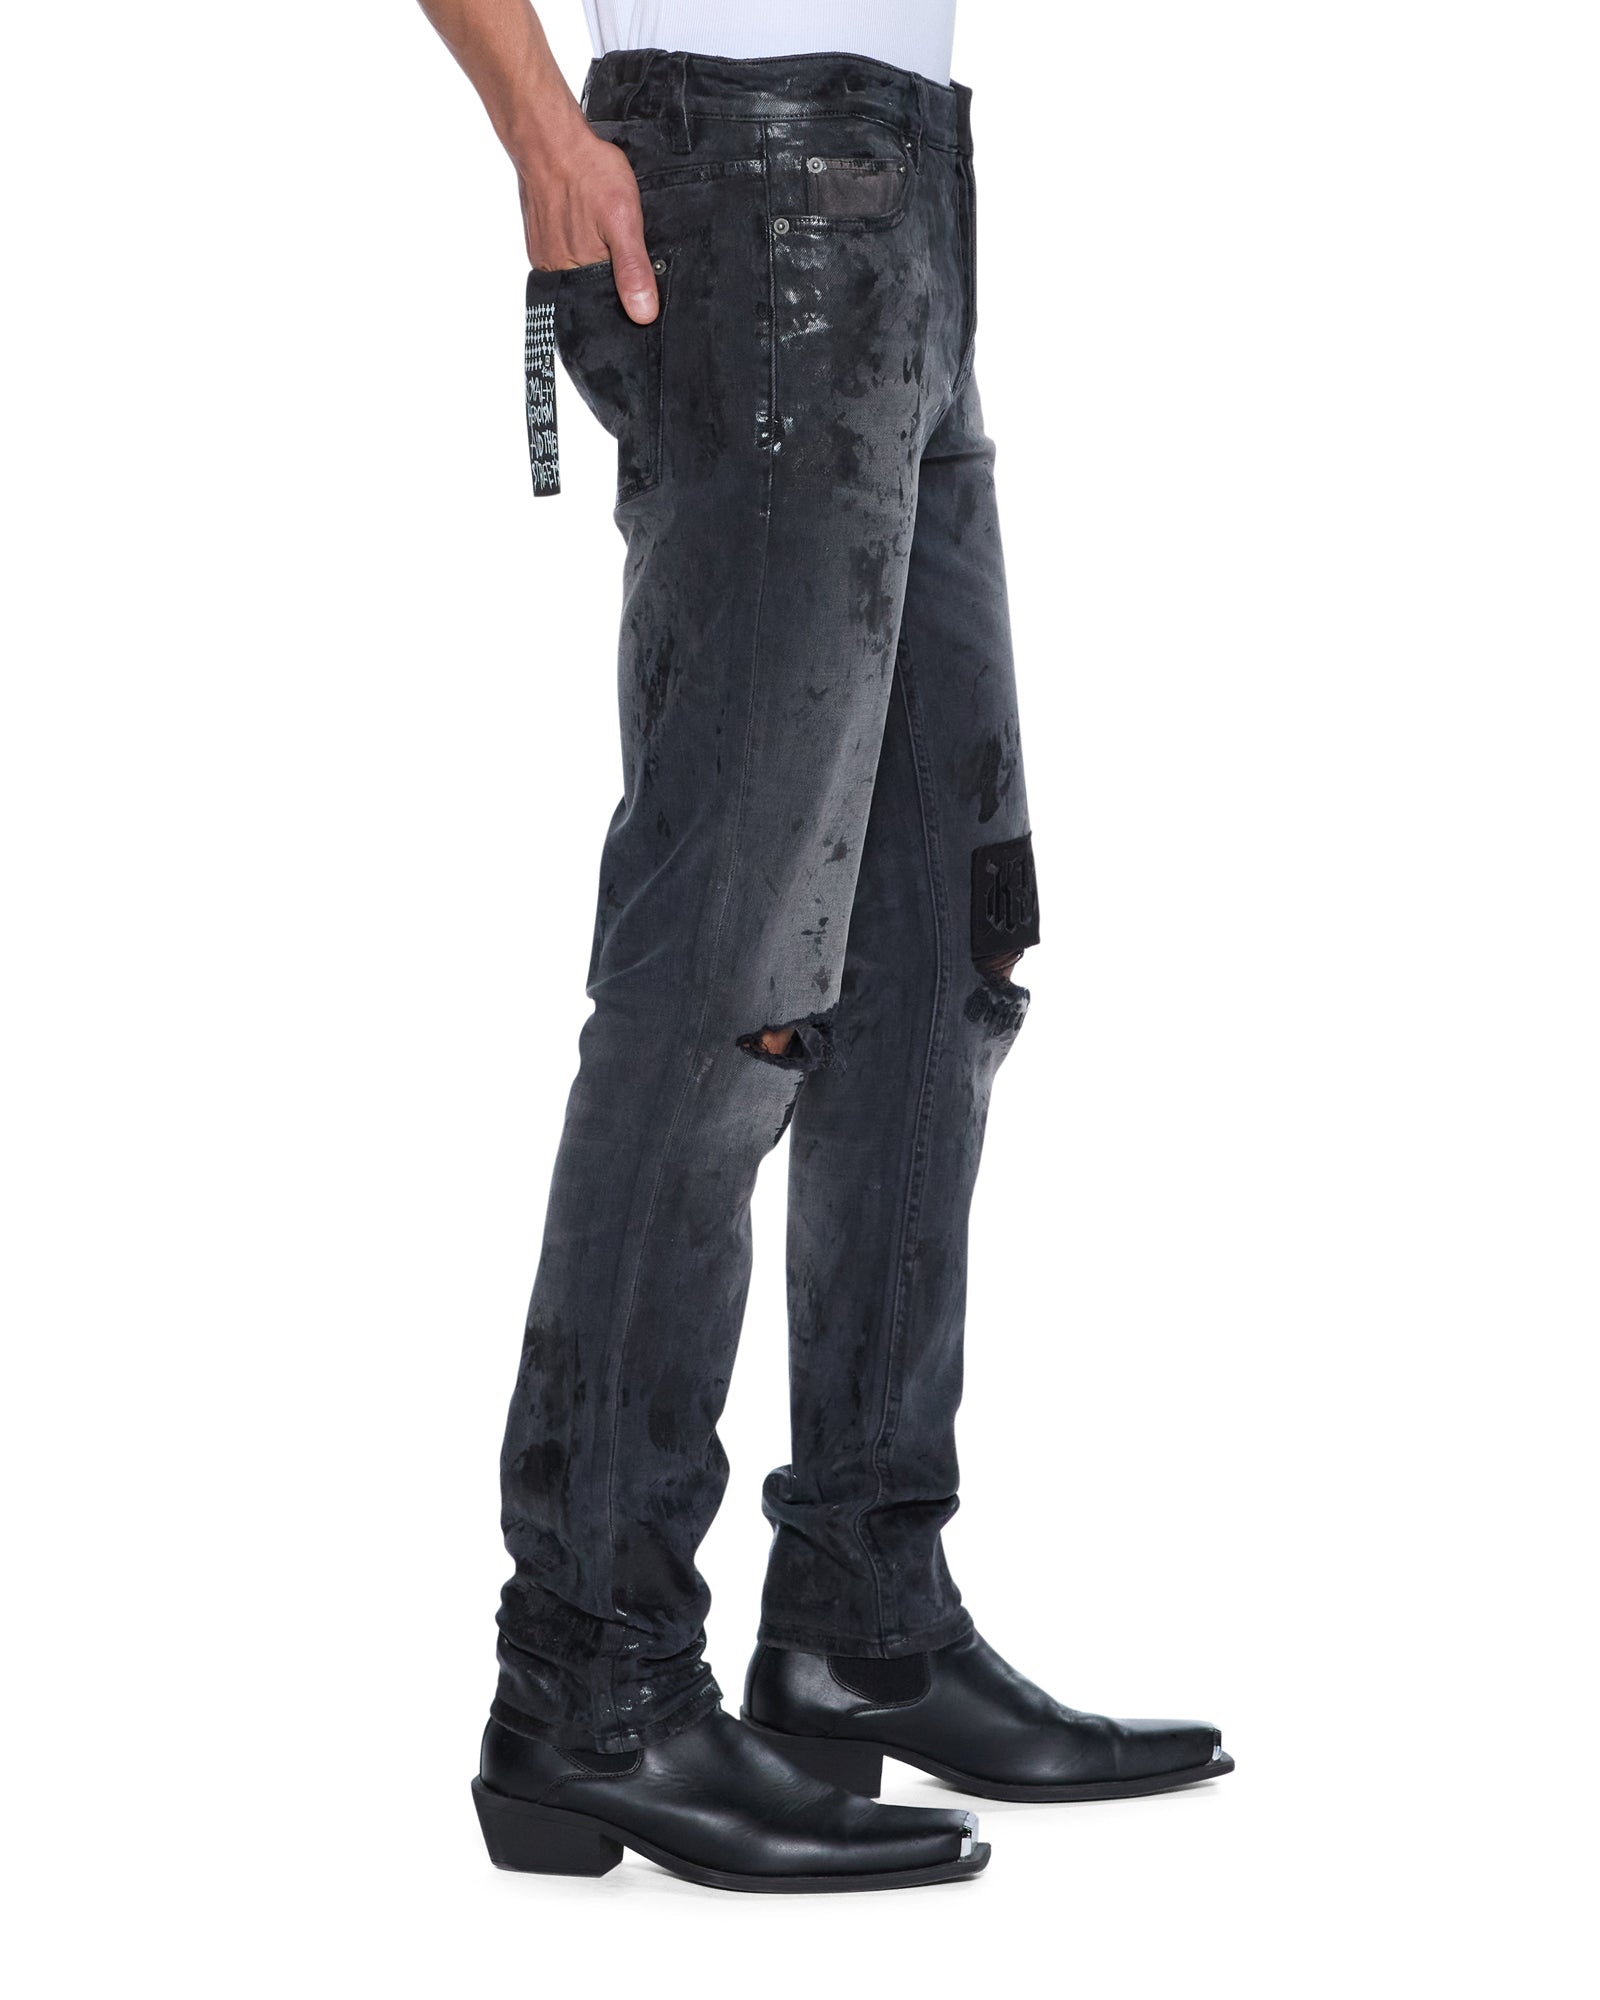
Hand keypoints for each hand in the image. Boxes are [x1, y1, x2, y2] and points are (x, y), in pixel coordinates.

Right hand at [518, 126, 657, 322]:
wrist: (550, 138)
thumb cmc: (586, 173)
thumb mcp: (623, 221)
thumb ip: (632, 269)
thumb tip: (643, 314)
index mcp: (576, 274)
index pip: (608, 305)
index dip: (627, 295)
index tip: (638, 273)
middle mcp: (555, 270)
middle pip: (593, 289)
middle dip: (612, 274)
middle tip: (618, 238)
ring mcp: (545, 255)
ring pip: (581, 270)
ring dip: (597, 257)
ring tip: (603, 229)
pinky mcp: (540, 239)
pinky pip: (567, 253)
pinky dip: (582, 243)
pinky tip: (589, 224)